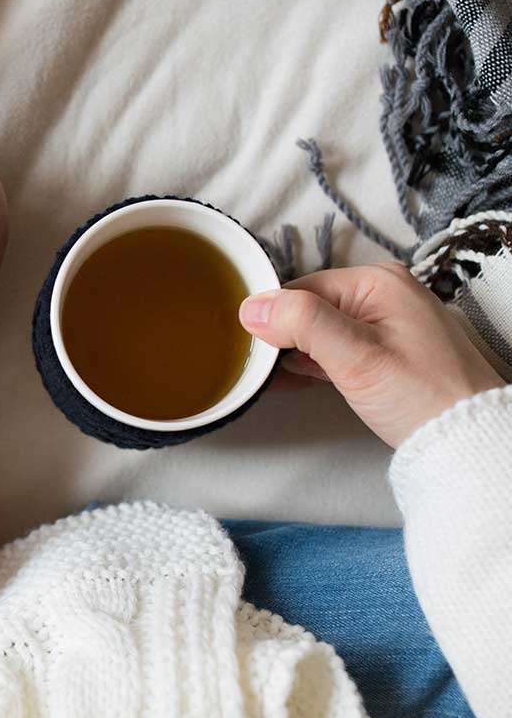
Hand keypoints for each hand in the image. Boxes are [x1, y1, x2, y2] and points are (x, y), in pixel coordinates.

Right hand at [239, 262, 503, 447]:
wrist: (466, 436)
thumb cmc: (422, 396)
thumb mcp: (355, 356)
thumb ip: (303, 324)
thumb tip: (253, 306)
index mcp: (376, 281)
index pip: (299, 289)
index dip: (270, 319)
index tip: (251, 351)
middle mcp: (381, 293)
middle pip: (307, 307)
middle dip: (279, 337)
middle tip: (260, 371)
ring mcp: (384, 321)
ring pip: (318, 329)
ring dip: (292, 353)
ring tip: (269, 379)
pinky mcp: (383, 349)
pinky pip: (334, 347)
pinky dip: (311, 363)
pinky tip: (290, 381)